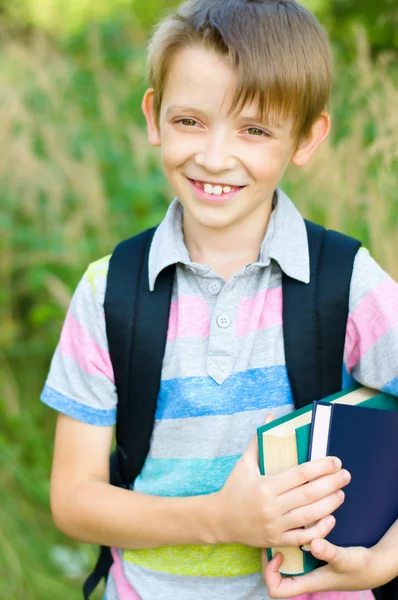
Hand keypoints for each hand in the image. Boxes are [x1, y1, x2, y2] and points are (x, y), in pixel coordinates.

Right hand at [213, 415, 350, 547]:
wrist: (220, 519)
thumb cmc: (234, 488)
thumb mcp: (244, 463)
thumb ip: (260, 441)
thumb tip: (271, 417)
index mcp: (266, 485)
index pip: (300, 474)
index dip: (321, 467)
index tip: (335, 461)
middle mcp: (272, 506)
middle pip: (309, 494)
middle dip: (331, 483)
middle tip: (346, 475)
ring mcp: (275, 525)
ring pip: (310, 516)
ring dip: (330, 504)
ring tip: (342, 493)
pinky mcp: (277, 539)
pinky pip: (303, 537)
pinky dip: (319, 529)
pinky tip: (331, 518)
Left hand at [262, 537, 390, 596]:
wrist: (373, 567)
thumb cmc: (358, 567)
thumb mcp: (344, 559)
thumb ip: (330, 552)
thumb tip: (314, 545)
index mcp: (307, 582)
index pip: (277, 590)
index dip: (270, 574)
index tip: (279, 554)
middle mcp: (304, 577)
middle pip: (274, 574)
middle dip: (270, 555)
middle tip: (273, 535)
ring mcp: (308, 568)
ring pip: (284, 562)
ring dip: (281, 545)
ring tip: (280, 527)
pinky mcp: (313, 558)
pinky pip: (295, 552)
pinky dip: (292, 540)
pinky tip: (296, 524)